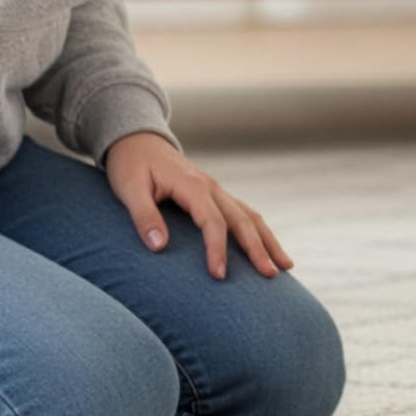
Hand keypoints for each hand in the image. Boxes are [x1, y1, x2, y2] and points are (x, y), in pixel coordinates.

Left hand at [105, 131, 295, 280]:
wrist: (136, 140)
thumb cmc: (130, 166)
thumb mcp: (129, 189)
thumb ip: (144, 216)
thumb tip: (159, 246)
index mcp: (193, 186)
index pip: (213, 222)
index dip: (217, 249)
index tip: (218, 275)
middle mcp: (211, 187)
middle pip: (242, 220)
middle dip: (258, 248)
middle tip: (271, 275)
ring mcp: (216, 190)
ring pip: (250, 216)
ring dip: (268, 240)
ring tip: (286, 266)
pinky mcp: (214, 195)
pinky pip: (243, 213)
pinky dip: (259, 232)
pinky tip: (267, 249)